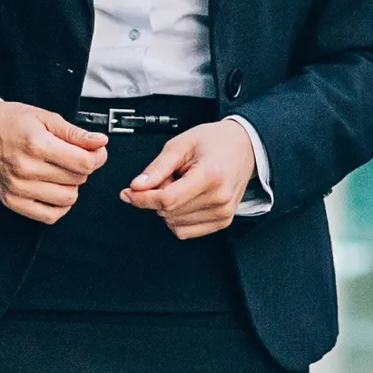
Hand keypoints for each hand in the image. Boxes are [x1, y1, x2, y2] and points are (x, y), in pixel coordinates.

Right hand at [0, 100, 107, 223]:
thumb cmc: (6, 121)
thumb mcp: (43, 117)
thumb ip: (74, 132)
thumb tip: (100, 142)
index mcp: (36, 145)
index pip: (84, 163)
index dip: (98, 157)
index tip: (96, 151)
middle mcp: (26, 169)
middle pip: (78, 180)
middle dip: (83, 167)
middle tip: (73, 156)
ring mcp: (18, 188)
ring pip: (67, 198)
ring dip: (71, 186)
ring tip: (60, 171)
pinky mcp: (12, 201)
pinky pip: (48, 216)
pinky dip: (59, 206)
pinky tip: (55, 189)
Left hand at [123, 117, 257, 238]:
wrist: (244, 146)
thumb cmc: (216, 142)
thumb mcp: (181, 144)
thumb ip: (157, 167)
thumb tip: (137, 186)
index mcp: (210, 176)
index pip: (167, 199)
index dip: (142, 199)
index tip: (129, 193)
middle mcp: (219, 198)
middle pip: (168, 212)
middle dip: (157, 197)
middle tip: (169, 177)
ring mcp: (222, 213)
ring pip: (174, 224)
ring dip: (168, 208)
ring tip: (182, 186)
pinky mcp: (222, 221)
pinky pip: (185, 231)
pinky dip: (177, 218)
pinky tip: (186, 199)